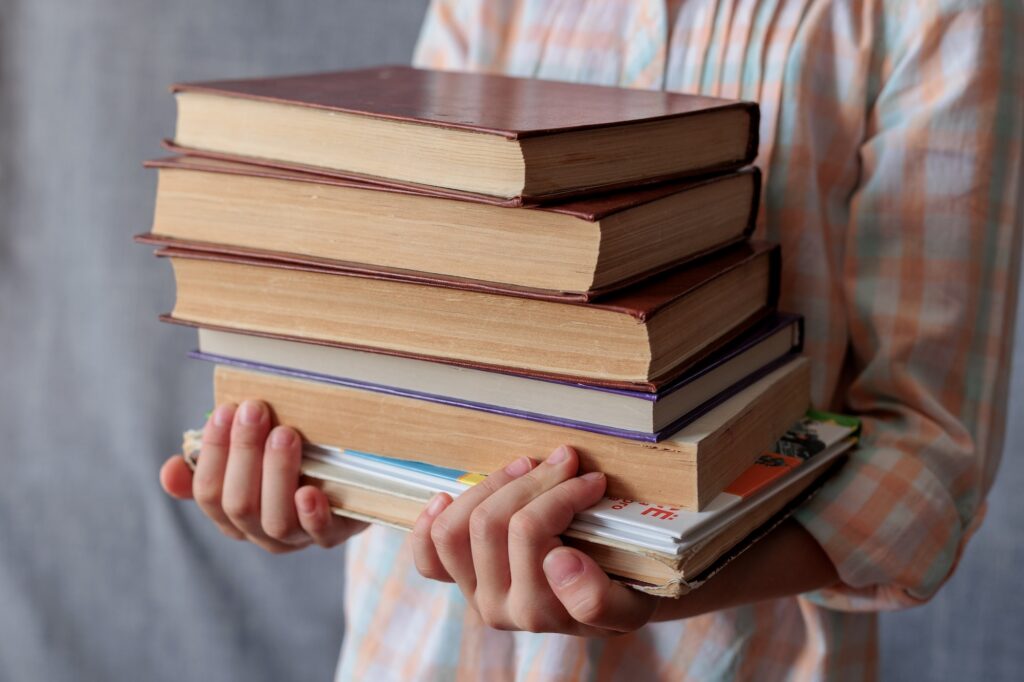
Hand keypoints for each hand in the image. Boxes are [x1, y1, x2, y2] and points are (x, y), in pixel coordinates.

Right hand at [159, 400, 365, 552]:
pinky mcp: (334, 534)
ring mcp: (296, 537)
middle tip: (255, 410)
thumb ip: (214, 458)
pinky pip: (321, 534)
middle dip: (244, 453)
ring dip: (277, 473)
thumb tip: (170, 470)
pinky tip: (309, 491)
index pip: (208, 492)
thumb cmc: (291, 458)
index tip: (225, 410)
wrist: (350, 479)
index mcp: (231, 513)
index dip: (213, 452)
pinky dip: (312, 514)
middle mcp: (259, 531)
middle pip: (239, 505)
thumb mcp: (252, 454)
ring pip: (276, 521)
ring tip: (284, 434)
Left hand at [410, 445, 658, 634]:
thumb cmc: (624, 590)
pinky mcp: (457, 582)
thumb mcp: (631, 602)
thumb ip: (598, 598)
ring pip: (458, 529)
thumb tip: (558, 562)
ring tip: (529, 466)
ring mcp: (476, 595)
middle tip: (568, 460)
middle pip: (495, 522)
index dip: (562, 497)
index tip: (594, 481)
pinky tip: (448, 497)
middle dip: (534, 480)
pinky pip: (428, 556)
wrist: (612, 599)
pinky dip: (431, 523)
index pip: (533, 534)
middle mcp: (506, 610)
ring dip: (493, 486)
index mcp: (546, 612)